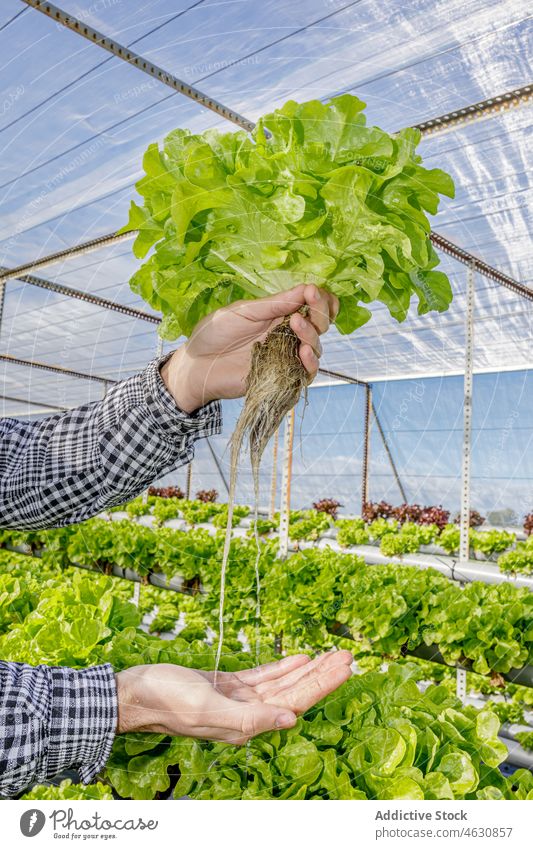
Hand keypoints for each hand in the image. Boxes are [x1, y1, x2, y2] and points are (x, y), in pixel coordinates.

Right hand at [115, 651, 351, 744]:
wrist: (135, 693)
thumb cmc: (164, 700)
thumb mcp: (206, 708)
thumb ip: (249, 719)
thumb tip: (291, 722)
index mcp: (245, 725)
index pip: (294, 704)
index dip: (321, 685)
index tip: (345, 669)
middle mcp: (246, 716)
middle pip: (294, 694)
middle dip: (322, 675)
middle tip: (348, 656)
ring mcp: (238, 702)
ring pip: (282, 684)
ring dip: (308, 669)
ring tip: (331, 654)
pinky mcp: (227, 688)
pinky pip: (263, 677)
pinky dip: (282, 667)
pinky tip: (299, 657)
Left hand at [161, 284, 338, 412]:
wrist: (196, 364)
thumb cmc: (214, 333)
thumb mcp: (244, 311)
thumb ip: (274, 304)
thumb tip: (306, 288)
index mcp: (280, 315)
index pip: (313, 306)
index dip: (321, 299)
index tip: (313, 292)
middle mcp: (287, 335)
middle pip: (320, 325)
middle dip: (320, 313)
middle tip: (308, 305)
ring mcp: (285, 357)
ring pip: (316, 348)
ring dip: (312, 335)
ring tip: (297, 325)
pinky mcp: (281, 378)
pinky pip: (306, 374)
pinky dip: (311, 363)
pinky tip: (304, 352)